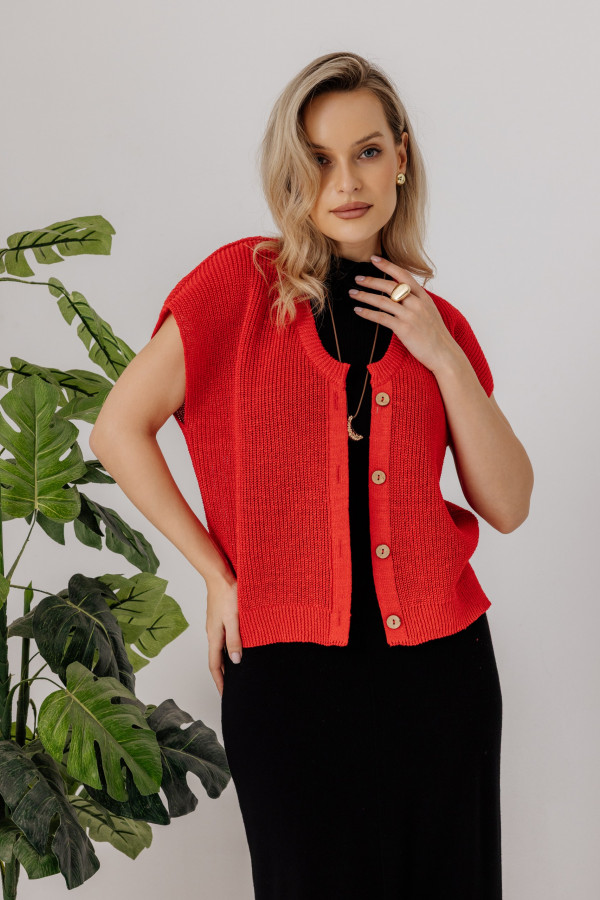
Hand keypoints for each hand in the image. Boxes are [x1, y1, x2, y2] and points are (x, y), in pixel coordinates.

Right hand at [205, 574, 240, 696]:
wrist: (220, 574)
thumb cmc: (227, 594)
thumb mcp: (234, 619)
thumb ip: (234, 640)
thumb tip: (235, 661)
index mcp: (214, 636)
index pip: (214, 665)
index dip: (220, 681)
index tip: (225, 694)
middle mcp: (213, 632)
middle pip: (216, 659)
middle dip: (222, 675)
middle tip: (231, 687)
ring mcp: (216, 625)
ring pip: (220, 648)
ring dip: (226, 662)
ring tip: (236, 671)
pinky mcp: (220, 617)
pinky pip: (223, 638)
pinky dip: (228, 648)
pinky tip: (238, 646)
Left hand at [350, 256, 457, 373]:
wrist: (444, 353)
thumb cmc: (435, 335)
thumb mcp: (429, 312)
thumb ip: (416, 301)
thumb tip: (402, 295)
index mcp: (423, 297)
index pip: (403, 275)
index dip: (388, 265)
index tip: (374, 259)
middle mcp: (417, 303)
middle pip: (390, 286)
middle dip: (371, 280)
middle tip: (357, 278)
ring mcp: (410, 315)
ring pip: (383, 300)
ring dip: (365, 296)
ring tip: (353, 293)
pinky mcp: (404, 329)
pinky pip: (381, 317)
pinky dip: (367, 313)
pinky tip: (358, 311)